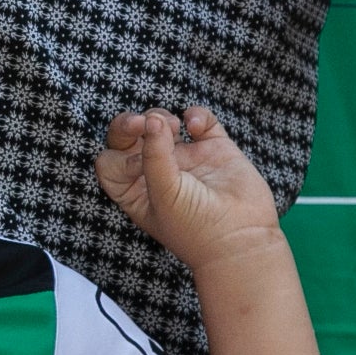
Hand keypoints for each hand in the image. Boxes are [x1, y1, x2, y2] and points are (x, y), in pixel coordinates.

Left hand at [96, 106, 282, 273]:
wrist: (244, 240)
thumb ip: (153, 156)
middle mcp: (157, 172)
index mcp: (136, 190)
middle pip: (130, 137)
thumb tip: (151, 119)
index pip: (111, 162)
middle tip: (141, 124)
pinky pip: (199, 120)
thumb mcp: (163, 195)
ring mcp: (186, 159)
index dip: (117, 155)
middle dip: (130, 124)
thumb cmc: (196, 229)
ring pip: (161, 122)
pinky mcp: (213, 149)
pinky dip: (196, 115)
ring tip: (173, 128)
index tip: (137, 163)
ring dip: (160, 116)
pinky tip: (196, 127)